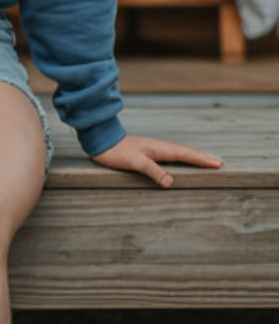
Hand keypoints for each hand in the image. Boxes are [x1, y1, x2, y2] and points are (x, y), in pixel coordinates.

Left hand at [91, 134, 222, 187]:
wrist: (103, 141)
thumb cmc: (117, 153)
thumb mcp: (135, 163)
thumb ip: (153, 171)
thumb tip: (171, 182)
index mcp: (161, 149)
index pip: (187, 154)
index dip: (203, 160)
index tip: (218, 164)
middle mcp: (161, 147)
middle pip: (188, 152)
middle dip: (204, 157)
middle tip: (220, 163)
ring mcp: (156, 148)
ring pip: (181, 152)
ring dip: (195, 156)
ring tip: (208, 160)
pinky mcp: (149, 151)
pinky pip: (173, 154)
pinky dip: (183, 156)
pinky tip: (182, 160)